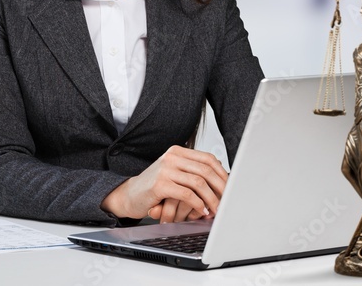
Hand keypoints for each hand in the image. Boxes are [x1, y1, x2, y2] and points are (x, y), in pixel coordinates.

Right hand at [100, 146, 227, 222]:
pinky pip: (187, 194)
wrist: (129, 195)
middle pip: (206, 169)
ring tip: (216, 209)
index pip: (208, 158)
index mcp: (178, 151)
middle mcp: (172, 157)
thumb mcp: (174, 173)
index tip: (231, 187)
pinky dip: (198, 204)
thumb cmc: (155, 187)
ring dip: (211, 198)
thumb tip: (222, 178)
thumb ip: (192, 171)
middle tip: (228, 200)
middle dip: (220, 187)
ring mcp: (165, 169)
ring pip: (198, 182)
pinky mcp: (160, 184)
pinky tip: (202, 211)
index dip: (222, 173)